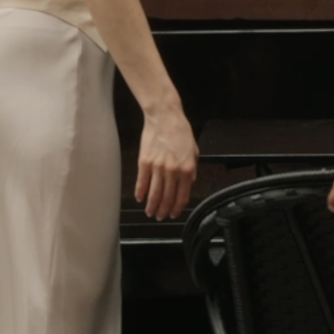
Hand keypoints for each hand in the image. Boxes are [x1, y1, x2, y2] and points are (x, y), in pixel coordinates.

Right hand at [135, 103, 197, 219]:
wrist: (164, 116)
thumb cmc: (181, 131)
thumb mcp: (194, 150)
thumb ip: (193, 169)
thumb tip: (190, 183)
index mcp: (187, 169)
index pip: (182, 196)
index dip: (177, 208)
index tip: (173, 214)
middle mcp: (172, 171)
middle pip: (167, 198)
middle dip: (163, 211)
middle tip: (160, 217)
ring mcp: (157, 167)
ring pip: (154, 194)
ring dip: (152, 206)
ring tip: (150, 213)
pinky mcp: (144, 162)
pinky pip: (142, 182)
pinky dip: (140, 193)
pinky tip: (140, 199)